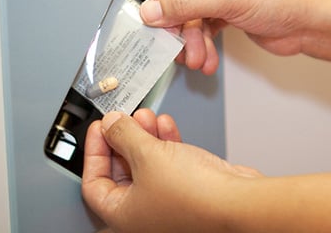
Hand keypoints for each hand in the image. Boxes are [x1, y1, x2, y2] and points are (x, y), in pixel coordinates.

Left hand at [81, 109, 260, 232]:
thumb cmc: (194, 196)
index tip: (100, 128)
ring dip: (145, 136)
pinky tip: (166, 126)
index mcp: (122, 214)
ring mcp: (166, 201)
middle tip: (124, 119)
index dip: (94, 151)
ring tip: (147, 116)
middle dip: (124, 139)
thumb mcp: (147, 154)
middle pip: (122, 171)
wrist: (236, 201)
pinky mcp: (189, 189)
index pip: (94, 182)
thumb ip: (124, 135)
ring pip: (147, 164)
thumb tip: (111, 124)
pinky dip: (165, 143)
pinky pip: (169, 163)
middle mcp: (142, 212)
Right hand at [139, 0, 326, 73]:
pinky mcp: (232, 11)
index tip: (164, 30)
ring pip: (192, 19)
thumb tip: (149, 10)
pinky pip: (206, 29)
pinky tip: (207, 59)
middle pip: (181, 1)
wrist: (314, 19)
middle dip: (183, 31)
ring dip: (193, 43)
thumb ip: (183, 4)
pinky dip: (204, 46)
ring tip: (199, 59)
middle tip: (185, 51)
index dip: (168, 7)